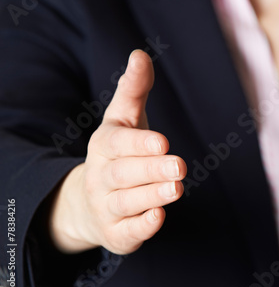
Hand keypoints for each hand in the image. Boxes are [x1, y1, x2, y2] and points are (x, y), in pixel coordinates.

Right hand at [49, 50, 186, 254]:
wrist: (90, 203)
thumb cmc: (118, 154)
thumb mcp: (123, 120)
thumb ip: (133, 90)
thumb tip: (140, 54)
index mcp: (104, 146)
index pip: (118, 143)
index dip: (139, 143)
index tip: (163, 142)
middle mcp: (101, 176)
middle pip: (124, 173)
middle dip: (151, 170)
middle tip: (179, 166)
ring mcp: (106, 206)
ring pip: (127, 202)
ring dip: (152, 196)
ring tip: (176, 188)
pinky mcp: (117, 232)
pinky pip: (127, 231)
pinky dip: (142, 226)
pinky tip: (158, 217)